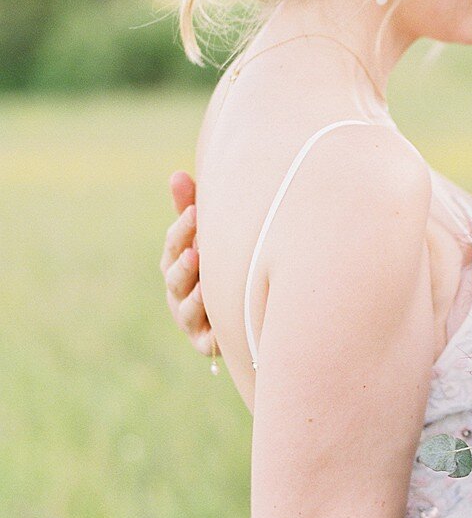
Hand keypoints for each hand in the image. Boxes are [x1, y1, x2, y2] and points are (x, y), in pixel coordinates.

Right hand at [160, 171, 213, 355]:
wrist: (250, 307)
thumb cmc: (224, 262)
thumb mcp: (209, 235)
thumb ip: (191, 208)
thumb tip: (177, 174)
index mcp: (179, 261)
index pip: (175, 244)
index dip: (183, 229)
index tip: (196, 212)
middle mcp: (180, 290)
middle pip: (175, 276)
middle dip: (184, 262)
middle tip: (196, 248)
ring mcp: (191, 317)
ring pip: (186, 309)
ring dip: (193, 297)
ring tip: (203, 286)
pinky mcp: (207, 342)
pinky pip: (205, 340)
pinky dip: (209, 332)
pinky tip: (216, 320)